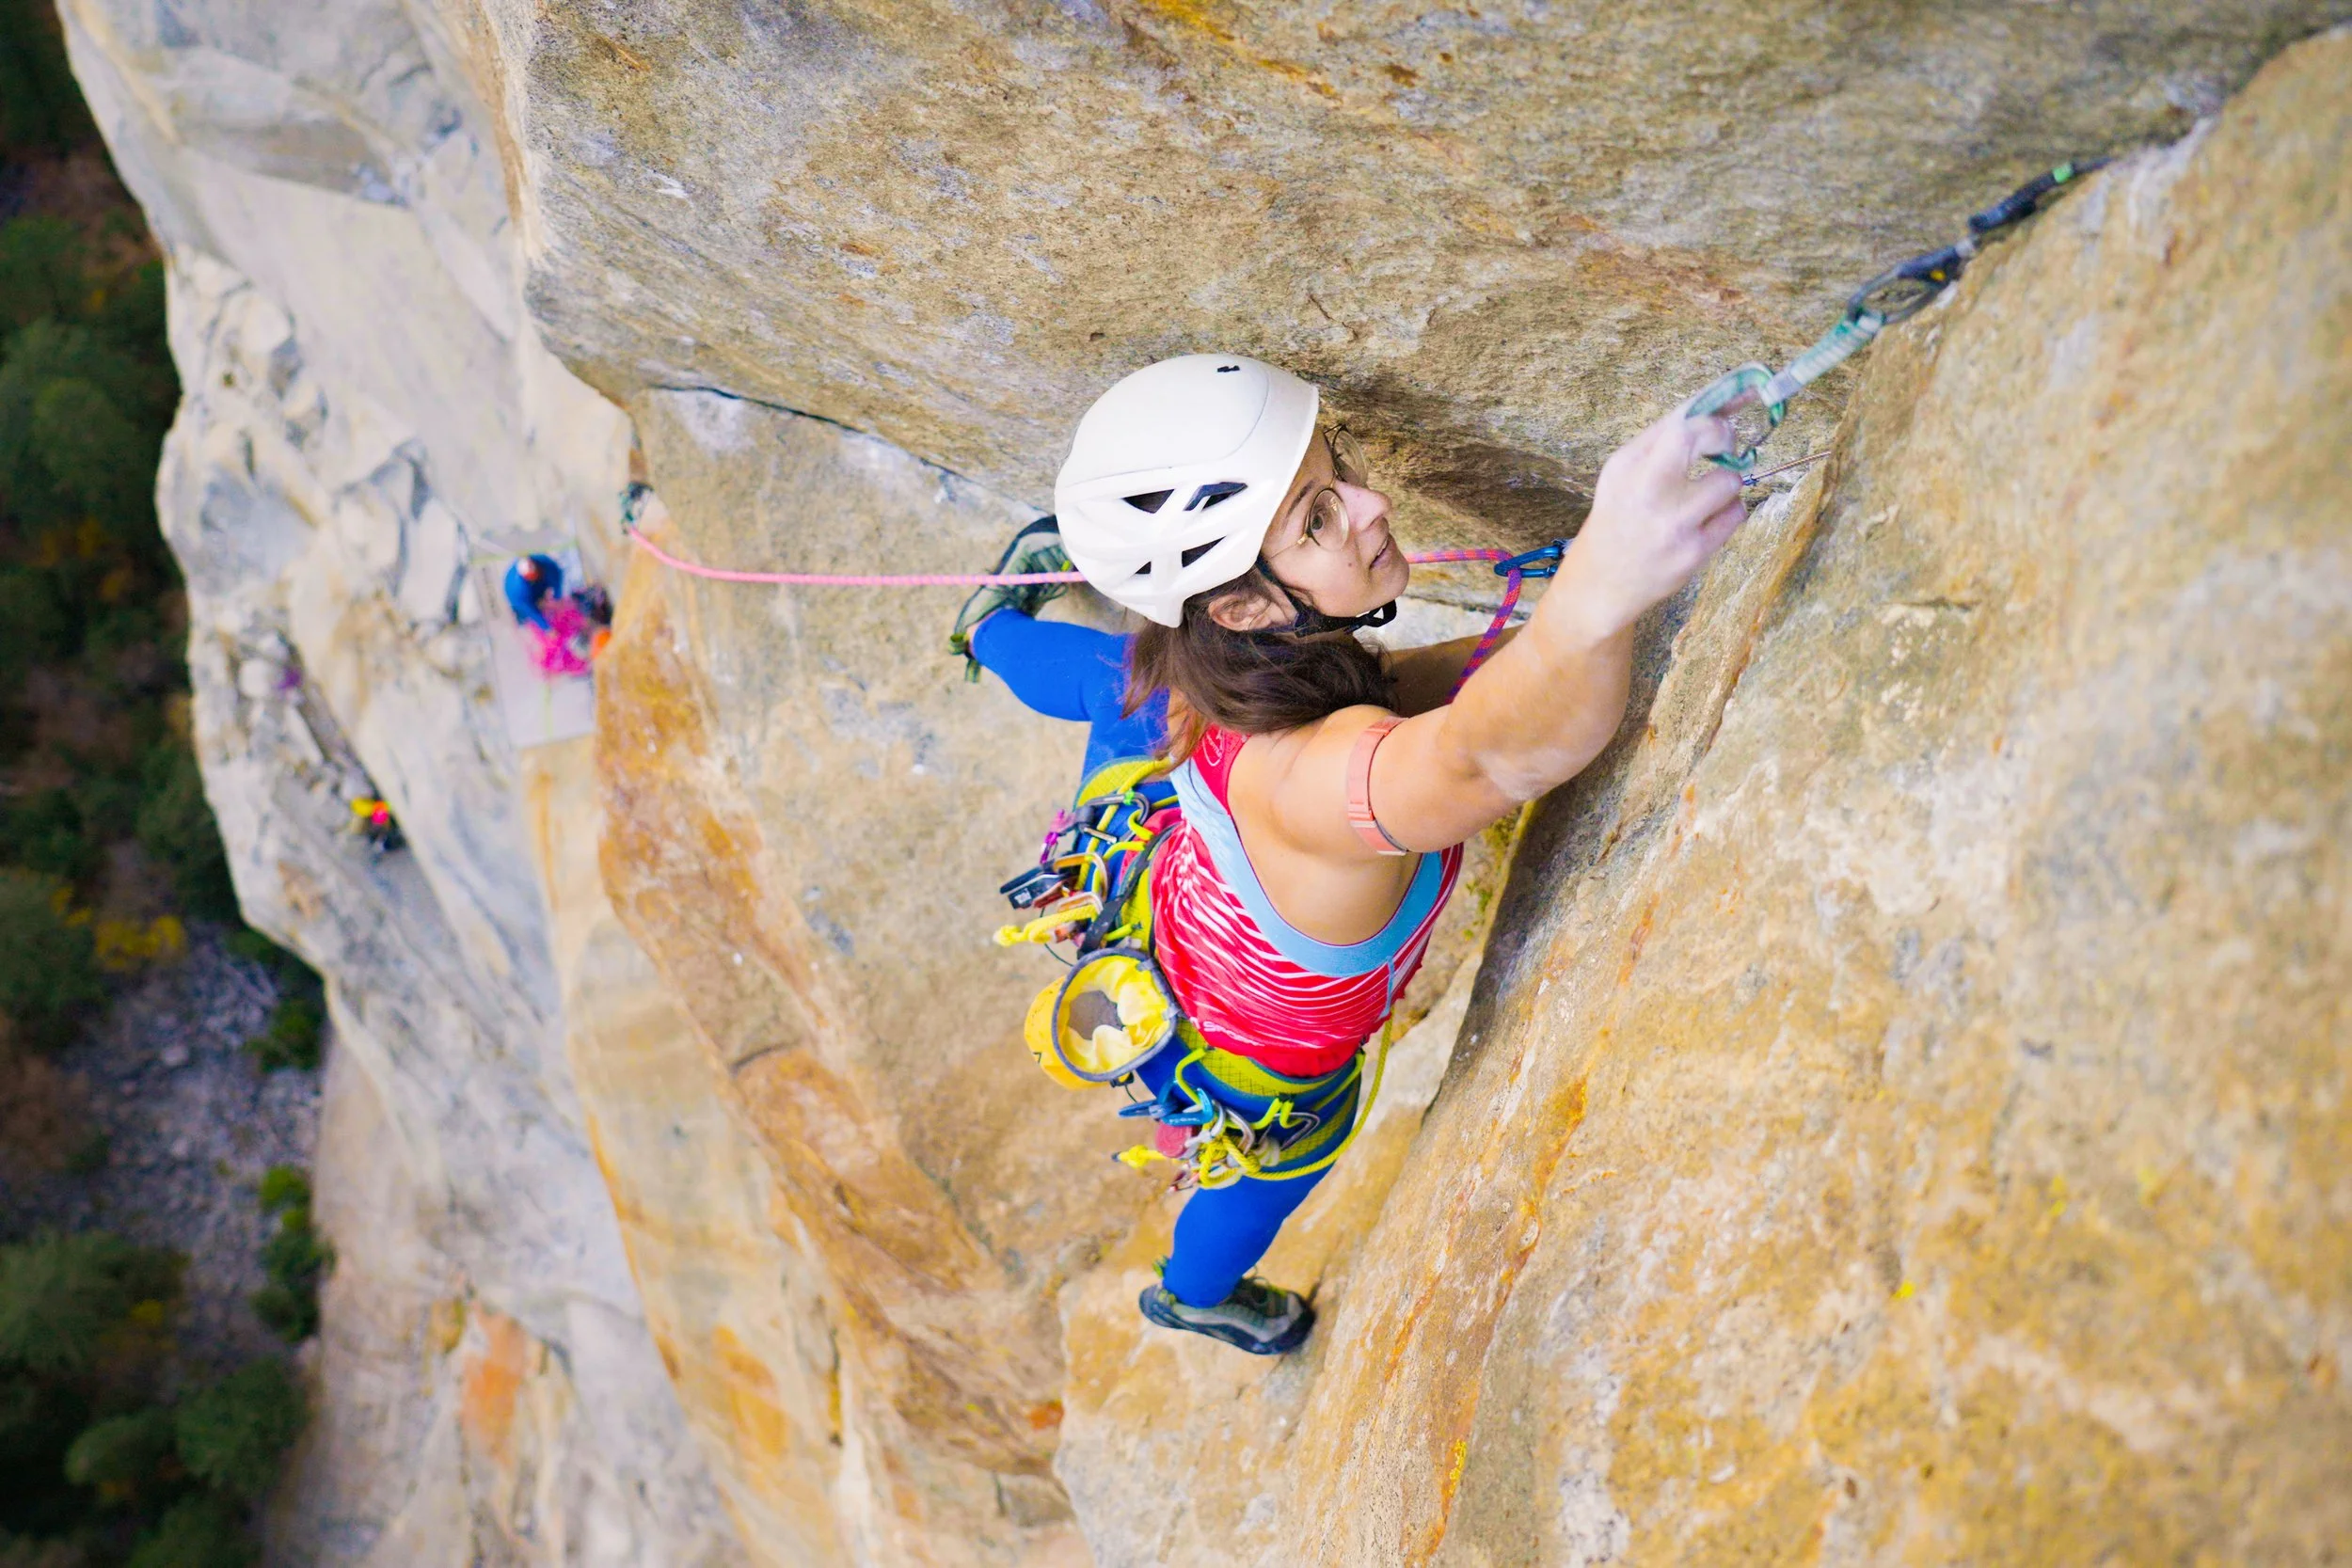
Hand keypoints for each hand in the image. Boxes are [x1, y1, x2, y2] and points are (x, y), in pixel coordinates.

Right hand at [1554, 405, 1748, 639]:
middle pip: (1698, 434)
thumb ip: (1661, 443)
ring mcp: (1671, 523)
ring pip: (1729, 481)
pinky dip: (1728, 513)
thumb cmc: (1618, 522)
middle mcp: (1645, 489)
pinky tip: (1707, 521)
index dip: (1718, 403)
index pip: (1679, 418)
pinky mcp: (1692, 553)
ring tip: (1708, 497)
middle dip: (1723, 434)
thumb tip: (1717, 407)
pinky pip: (1734, 515)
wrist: (1599, 585)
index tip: (1742, 395)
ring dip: (1728, 484)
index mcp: (1626, 465)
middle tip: (1725, 446)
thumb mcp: (1622, 477)